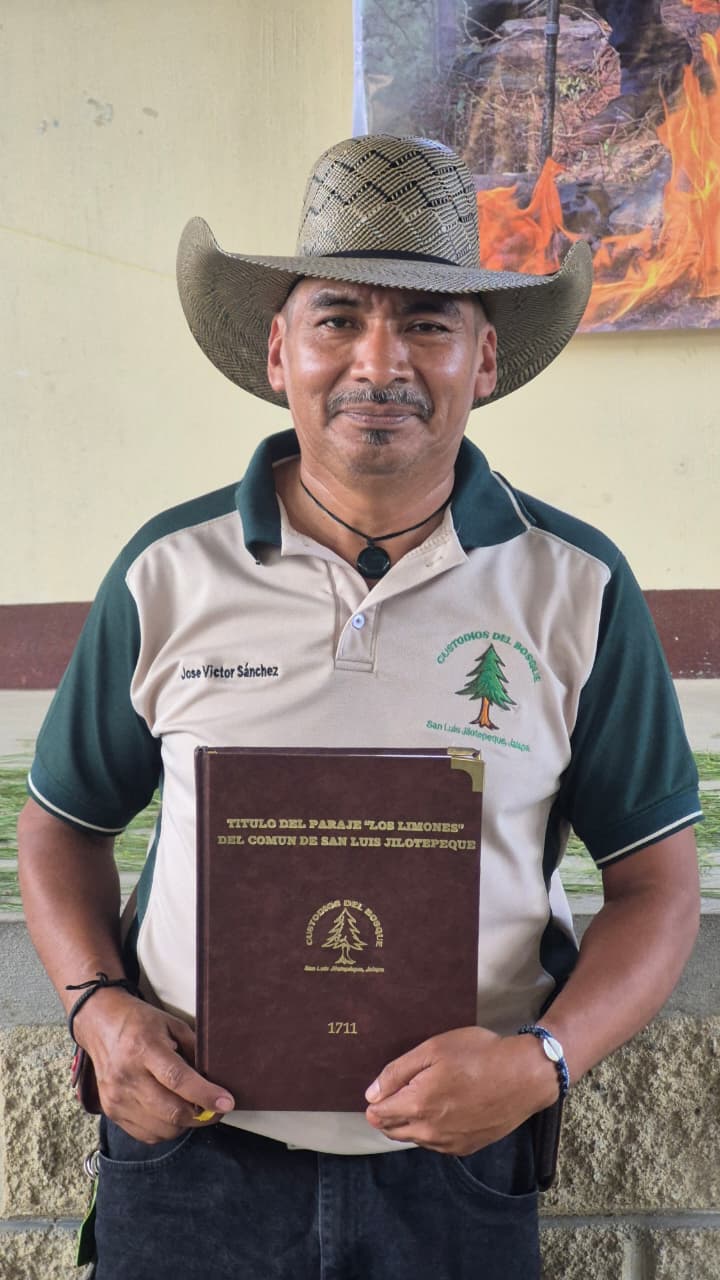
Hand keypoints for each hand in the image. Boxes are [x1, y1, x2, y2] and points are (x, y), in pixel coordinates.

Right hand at [73, 988, 234, 1141]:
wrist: (99, 1024)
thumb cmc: (139, 1022)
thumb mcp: (172, 1025)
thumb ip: (194, 1051)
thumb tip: (215, 1079)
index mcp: (144, 1048)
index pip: (178, 1080)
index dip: (205, 1095)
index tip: (227, 1102)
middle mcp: (127, 1076)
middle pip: (171, 1111)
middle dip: (202, 1115)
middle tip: (217, 1108)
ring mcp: (117, 1098)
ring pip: (162, 1129)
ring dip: (185, 1124)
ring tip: (192, 1107)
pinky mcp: (111, 1112)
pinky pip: (147, 1135)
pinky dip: (166, 1129)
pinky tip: (171, 1113)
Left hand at [364, 1026, 557, 1154]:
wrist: (524, 1076)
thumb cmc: (479, 1055)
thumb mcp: (433, 1049)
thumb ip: (398, 1072)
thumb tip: (372, 1094)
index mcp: (417, 1105)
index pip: (378, 1114)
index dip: (376, 1100)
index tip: (383, 1087)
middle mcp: (429, 1132)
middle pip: (392, 1130)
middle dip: (388, 1113)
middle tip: (400, 1090)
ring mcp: (448, 1144)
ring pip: (414, 1138)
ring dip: (409, 1122)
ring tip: (424, 1096)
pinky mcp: (465, 1148)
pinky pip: (435, 1143)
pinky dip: (431, 1130)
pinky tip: (443, 1109)